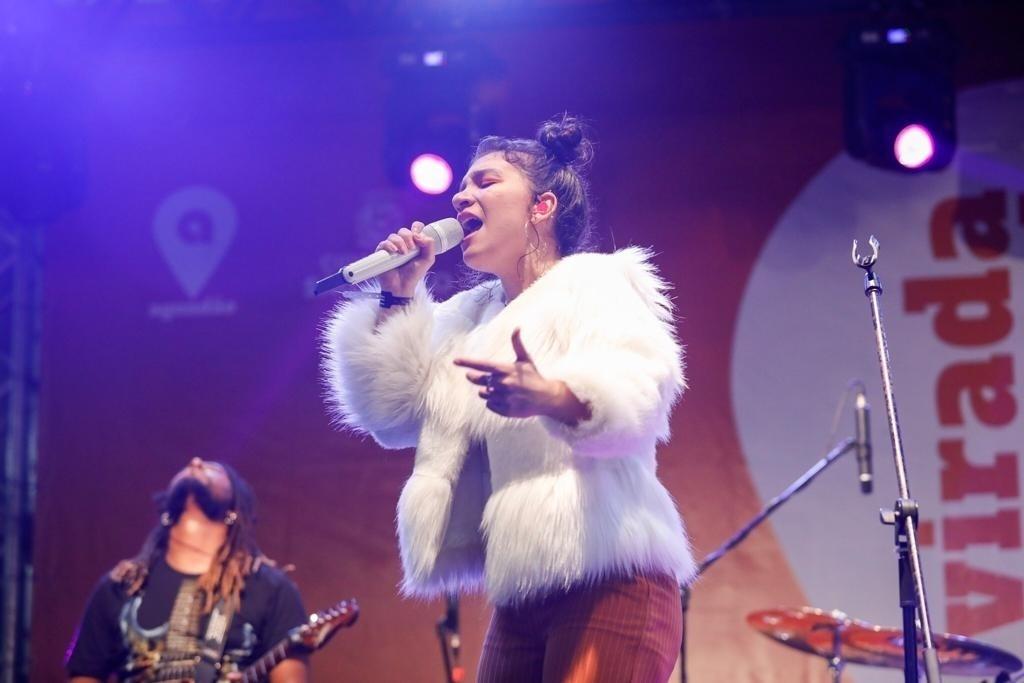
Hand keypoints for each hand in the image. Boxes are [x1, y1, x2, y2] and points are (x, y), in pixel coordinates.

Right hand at [375, 221, 435, 297]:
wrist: (402, 286)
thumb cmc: (414, 274)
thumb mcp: (428, 259)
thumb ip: (430, 245)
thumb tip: (419, 235)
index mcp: (413, 243)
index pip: (415, 227)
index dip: (417, 228)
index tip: (418, 236)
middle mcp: (402, 243)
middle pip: (404, 231)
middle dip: (408, 237)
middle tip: (411, 249)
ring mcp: (391, 248)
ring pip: (393, 236)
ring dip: (400, 243)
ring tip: (403, 253)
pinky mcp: (382, 253)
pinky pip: (384, 243)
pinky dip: (389, 245)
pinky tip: (394, 252)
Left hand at [454, 328, 590, 423]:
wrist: (546, 398)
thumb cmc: (533, 377)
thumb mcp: (525, 360)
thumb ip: (517, 344)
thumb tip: (516, 327)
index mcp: (505, 370)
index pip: (482, 365)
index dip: (467, 362)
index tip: (455, 361)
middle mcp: (502, 383)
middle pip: (478, 380)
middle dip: (474, 377)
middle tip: (473, 376)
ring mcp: (502, 397)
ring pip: (483, 393)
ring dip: (487, 390)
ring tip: (500, 389)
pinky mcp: (504, 410)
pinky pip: (489, 405)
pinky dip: (494, 402)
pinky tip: (505, 399)